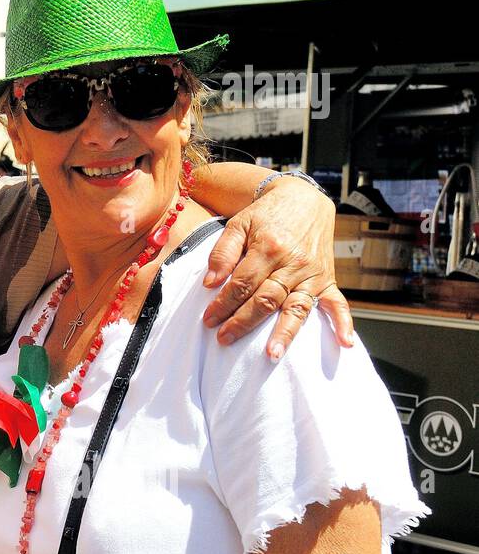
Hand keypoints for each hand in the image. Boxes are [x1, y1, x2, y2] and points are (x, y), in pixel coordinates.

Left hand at [201, 178, 354, 358]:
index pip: (242, 283)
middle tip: (224, 338)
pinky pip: (338, 303)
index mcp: (268, 248)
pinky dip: (343, 323)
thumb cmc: (266, 215)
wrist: (304, 199)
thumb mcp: (239, 223)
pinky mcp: (327, 279)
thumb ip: (223, 252)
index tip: (208, 320)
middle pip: (266, 299)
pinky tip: (344, 343)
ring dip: (285, 332)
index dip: (223, 304)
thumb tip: (210, 283)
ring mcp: (313, 273)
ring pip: (297, 307)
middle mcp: (293, 263)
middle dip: (243, 321)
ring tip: (272, 354)